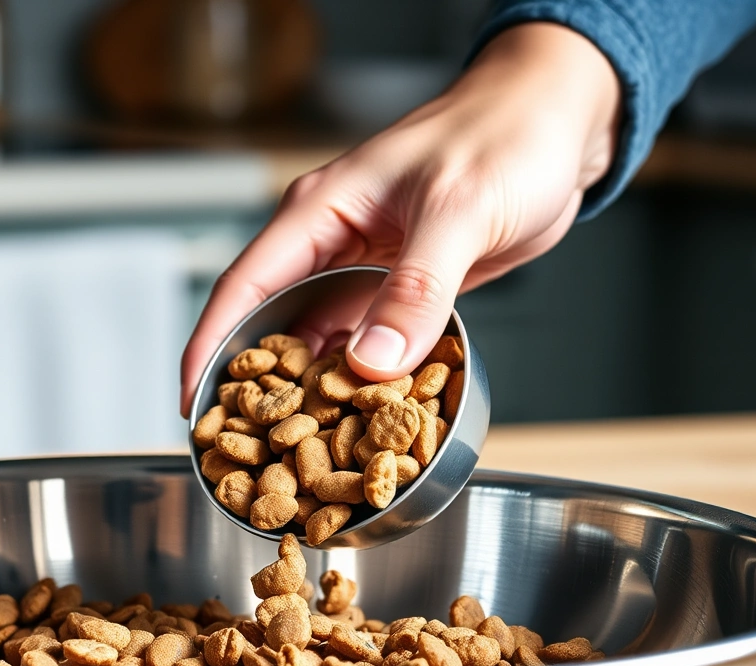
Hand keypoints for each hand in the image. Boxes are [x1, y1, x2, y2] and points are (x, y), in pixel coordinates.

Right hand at [180, 22, 620, 411]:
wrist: (560, 124)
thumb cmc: (507, 137)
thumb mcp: (459, 210)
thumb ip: (416, 286)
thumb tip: (373, 361)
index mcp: (319, 211)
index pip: (242, 288)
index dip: (211, 349)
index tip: (195, 407)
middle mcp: (331, 243)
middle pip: (271, 324)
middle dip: (256, 386)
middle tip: (245, 451)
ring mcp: (366, 269)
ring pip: (320, 341)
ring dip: (312, 390)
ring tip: (299, 452)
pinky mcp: (403, 291)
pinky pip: (368, 344)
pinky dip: (362, 381)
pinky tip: (361, 418)